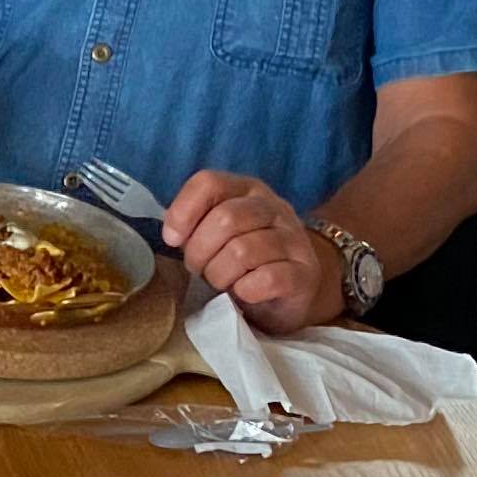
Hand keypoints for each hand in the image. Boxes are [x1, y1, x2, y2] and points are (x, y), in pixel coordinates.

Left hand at [165, 171, 338, 328]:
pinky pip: (266, 279)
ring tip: (222, 283)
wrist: (294, 291)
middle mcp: (274, 208)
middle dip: (200, 252)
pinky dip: (245, 291)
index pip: (209, 183)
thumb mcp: (216, 236)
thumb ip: (194, 225)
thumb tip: (172, 232)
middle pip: (225, 219)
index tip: (173, 239)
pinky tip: (244, 293)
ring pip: (242, 251)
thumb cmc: (245, 262)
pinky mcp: (305, 274)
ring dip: (220, 275)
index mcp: (247, 190)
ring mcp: (294, 239)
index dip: (184, 212)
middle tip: (200, 270)